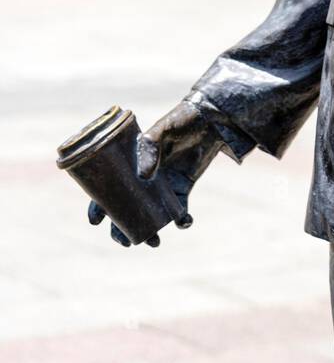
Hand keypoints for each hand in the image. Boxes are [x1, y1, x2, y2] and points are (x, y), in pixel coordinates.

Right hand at [88, 99, 223, 248]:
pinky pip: (178, 211)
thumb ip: (150, 148)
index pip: (107, 187)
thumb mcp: (161, 130)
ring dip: (150, 232)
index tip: (95, 222)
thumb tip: (143, 176)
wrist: (210, 120)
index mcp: (129, 163)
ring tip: (154, 242)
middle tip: (126, 243)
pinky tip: (185, 222)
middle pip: (126, 209)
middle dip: (122, 229)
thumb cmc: (180, 120)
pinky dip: (182, 220)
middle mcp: (141, 178)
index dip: (98, 205)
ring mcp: (161, 186)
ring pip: (149, 215)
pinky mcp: (181, 189)